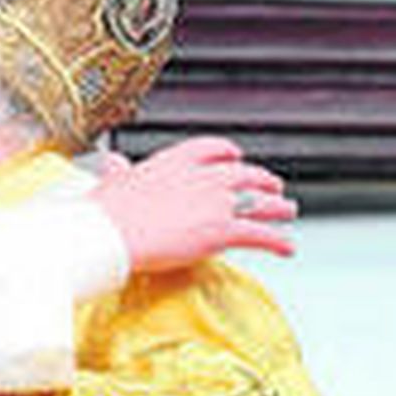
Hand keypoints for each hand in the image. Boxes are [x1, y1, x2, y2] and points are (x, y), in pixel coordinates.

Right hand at [90, 136, 296, 271]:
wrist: (110, 232)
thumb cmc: (106, 212)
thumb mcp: (111, 181)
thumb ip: (118, 171)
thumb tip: (112, 163)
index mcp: (175, 161)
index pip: (212, 148)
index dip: (228, 153)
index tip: (235, 156)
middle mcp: (202, 177)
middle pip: (244, 174)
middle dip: (261, 179)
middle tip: (271, 185)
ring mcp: (216, 203)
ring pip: (259, 202)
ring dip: (277, 206)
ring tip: (288, 210)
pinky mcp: (223, 230)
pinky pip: (261, 235)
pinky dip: (278, 242)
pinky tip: (287, 248)